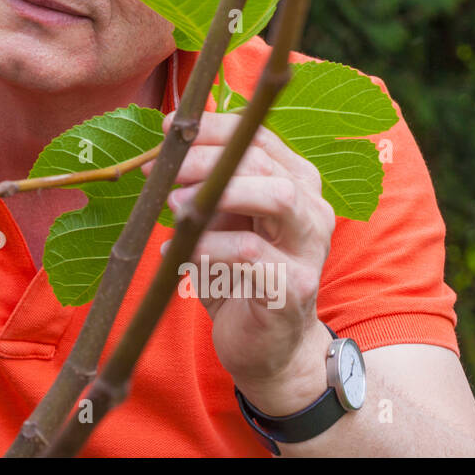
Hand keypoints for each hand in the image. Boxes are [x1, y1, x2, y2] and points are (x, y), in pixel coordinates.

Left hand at [151, 111, 335, 410]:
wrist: (267, 346)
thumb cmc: (238, 273)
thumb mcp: (222, 221)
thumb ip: (209, 183)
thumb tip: (170, 142)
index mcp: (296, 184)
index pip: (260, 138)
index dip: (214, 129)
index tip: (169, 130)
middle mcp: (312, 210)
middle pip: (265, 164)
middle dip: (207, 161)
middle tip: (162, 171)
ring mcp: (309, 248)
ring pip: (278, 199)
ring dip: (217, 196)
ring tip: (174, 205)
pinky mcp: (294, 287)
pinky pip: (252, 254)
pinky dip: (210, 248)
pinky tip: (179, 253)